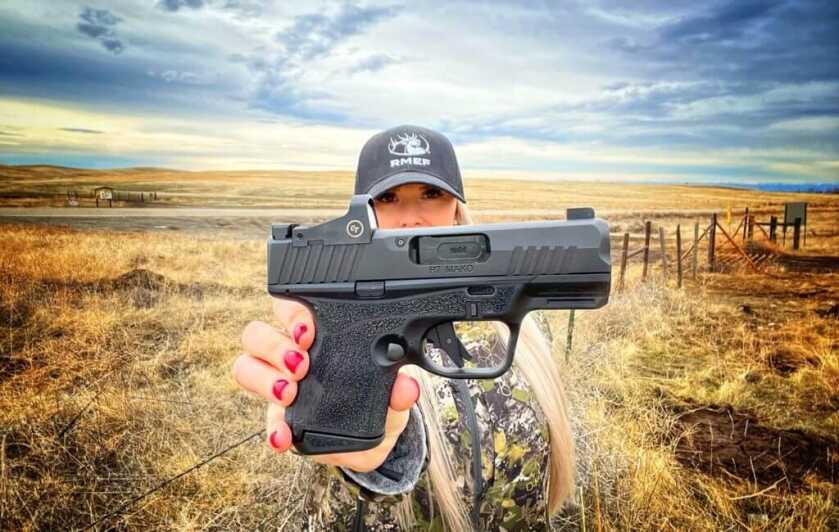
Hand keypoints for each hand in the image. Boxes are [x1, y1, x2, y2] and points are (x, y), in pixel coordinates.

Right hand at [233, 297, 420, 472]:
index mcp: (318, 336)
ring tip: (288, 393)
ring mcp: (279, 385)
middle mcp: (290, 355)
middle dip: (273, 346)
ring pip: (246, 367)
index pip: (291, 309)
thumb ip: (399, 388)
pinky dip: (272, 429)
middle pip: (257, 334)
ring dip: (263, 379)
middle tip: (300, 364)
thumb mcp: (394, 392)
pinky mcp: (278, 419)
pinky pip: (264, 421)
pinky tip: (284, 437)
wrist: (373, 439)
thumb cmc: (377, 400)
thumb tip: (406, 386)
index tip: (308, 332)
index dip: (292, 314)